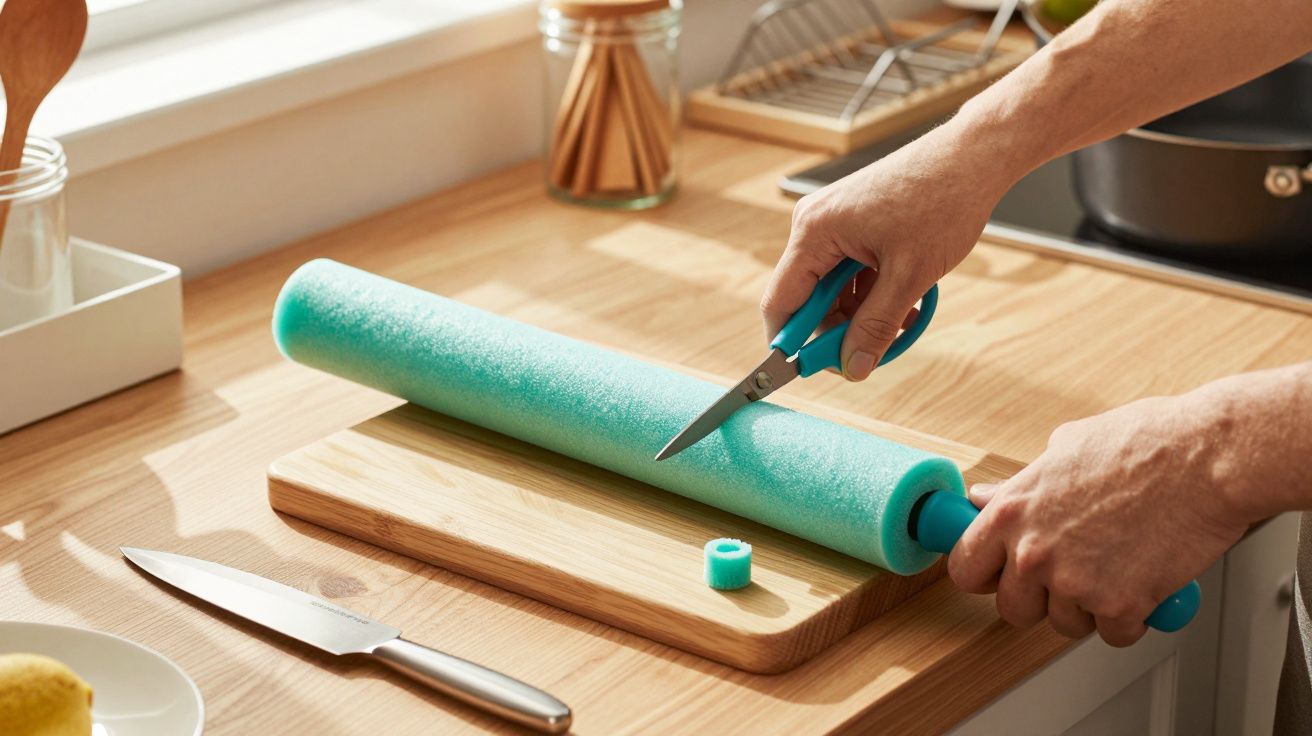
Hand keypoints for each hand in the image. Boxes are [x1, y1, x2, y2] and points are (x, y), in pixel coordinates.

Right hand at [760, 125, 1003, 379]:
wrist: (974, 156)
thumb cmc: (942, 200)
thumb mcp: (909, 276)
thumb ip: (875, 327)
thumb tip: (852, 368)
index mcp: (814, 232)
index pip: (781, 303)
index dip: (790, 344)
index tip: (809, 372)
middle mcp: (815, 225)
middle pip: (807, 299)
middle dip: (839, 330)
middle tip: (871, 354)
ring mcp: (834, 222)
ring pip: (832, 290)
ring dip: (862, 314)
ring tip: (903, 323)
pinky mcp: (853, 223)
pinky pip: (849, 273)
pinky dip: (873, 294)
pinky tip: (904, 305)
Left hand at [948, 395, 1248, 645]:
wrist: (1208, 459)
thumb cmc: (1146, 443)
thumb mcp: (1065, 448)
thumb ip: (1021, 486)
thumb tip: (984, 497)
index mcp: (1012, 512)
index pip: (965, 568)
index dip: (983, 574)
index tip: (998, 573)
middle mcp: (1034, 552)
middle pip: (1012, 609)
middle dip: (1038, 599)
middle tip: (1068, 576)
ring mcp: (1075, 583)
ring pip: (1066, 624)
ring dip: (1089, 607)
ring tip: (1116, 567)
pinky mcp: (1120, 605)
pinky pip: (1114, 633)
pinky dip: (1131, 618)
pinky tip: (1143, 583)